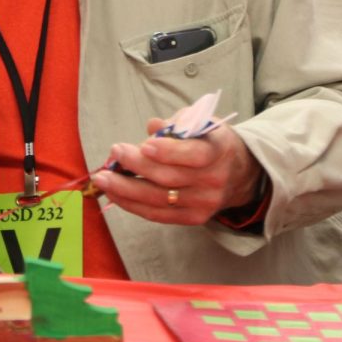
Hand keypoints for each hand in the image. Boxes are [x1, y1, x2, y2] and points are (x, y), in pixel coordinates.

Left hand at [90, 117, 260, 224]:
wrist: (239, 174)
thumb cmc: (210, 142)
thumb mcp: (201, 123)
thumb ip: (177, 122)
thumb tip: (153, 126)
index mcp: (219, 151)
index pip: (195, 155)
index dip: (169, 152)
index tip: (144, 145)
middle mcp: (214, 180)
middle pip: (170, 178)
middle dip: (137, 166)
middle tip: (114, 153)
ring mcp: (203, 203)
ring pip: (159, 199)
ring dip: (126, 189)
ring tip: (102, 178)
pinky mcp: (193, 218)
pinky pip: (158, 214)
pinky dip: (132, 204)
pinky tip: (114, 193)